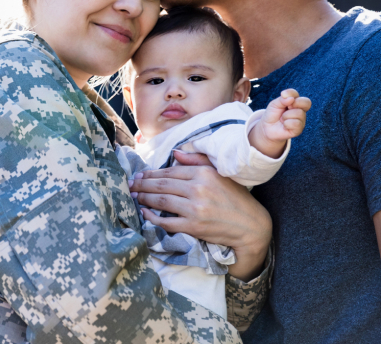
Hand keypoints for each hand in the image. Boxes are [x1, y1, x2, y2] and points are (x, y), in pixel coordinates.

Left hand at [129, 150, 271, 279]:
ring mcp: (195, 209)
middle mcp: (197, 189)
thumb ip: (196, 160)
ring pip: (161, 201)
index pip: (170, 171)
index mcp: (203, 173)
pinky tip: (145, 214)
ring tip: (134, 196)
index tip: (140, 174)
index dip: (152, 173)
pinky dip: (153, 218)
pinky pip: (167, 222)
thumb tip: (175, 153)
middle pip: (162, 185)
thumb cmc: (233, 197)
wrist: (250, 225)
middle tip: (130, 184)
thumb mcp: (218, 173)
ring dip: (144, 198)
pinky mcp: (194, 227)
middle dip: (142, 184)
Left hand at [249, 88, 310, 157]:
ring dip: (286, 116)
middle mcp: (301, 110)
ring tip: (282, 118)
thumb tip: (291, 99)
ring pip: (299, 113)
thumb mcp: (275, 104)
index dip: (290, 93)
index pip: (297, 94)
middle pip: (306, 102)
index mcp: (295, 102)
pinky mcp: (299, 129)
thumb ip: (282, 100)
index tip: (282, 95)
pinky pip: (296, 123)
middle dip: (295, 103)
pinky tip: (284, 125)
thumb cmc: (273, 114)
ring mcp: (301, 120)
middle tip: (287, 107)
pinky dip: (287, 123)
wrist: (268, 127)